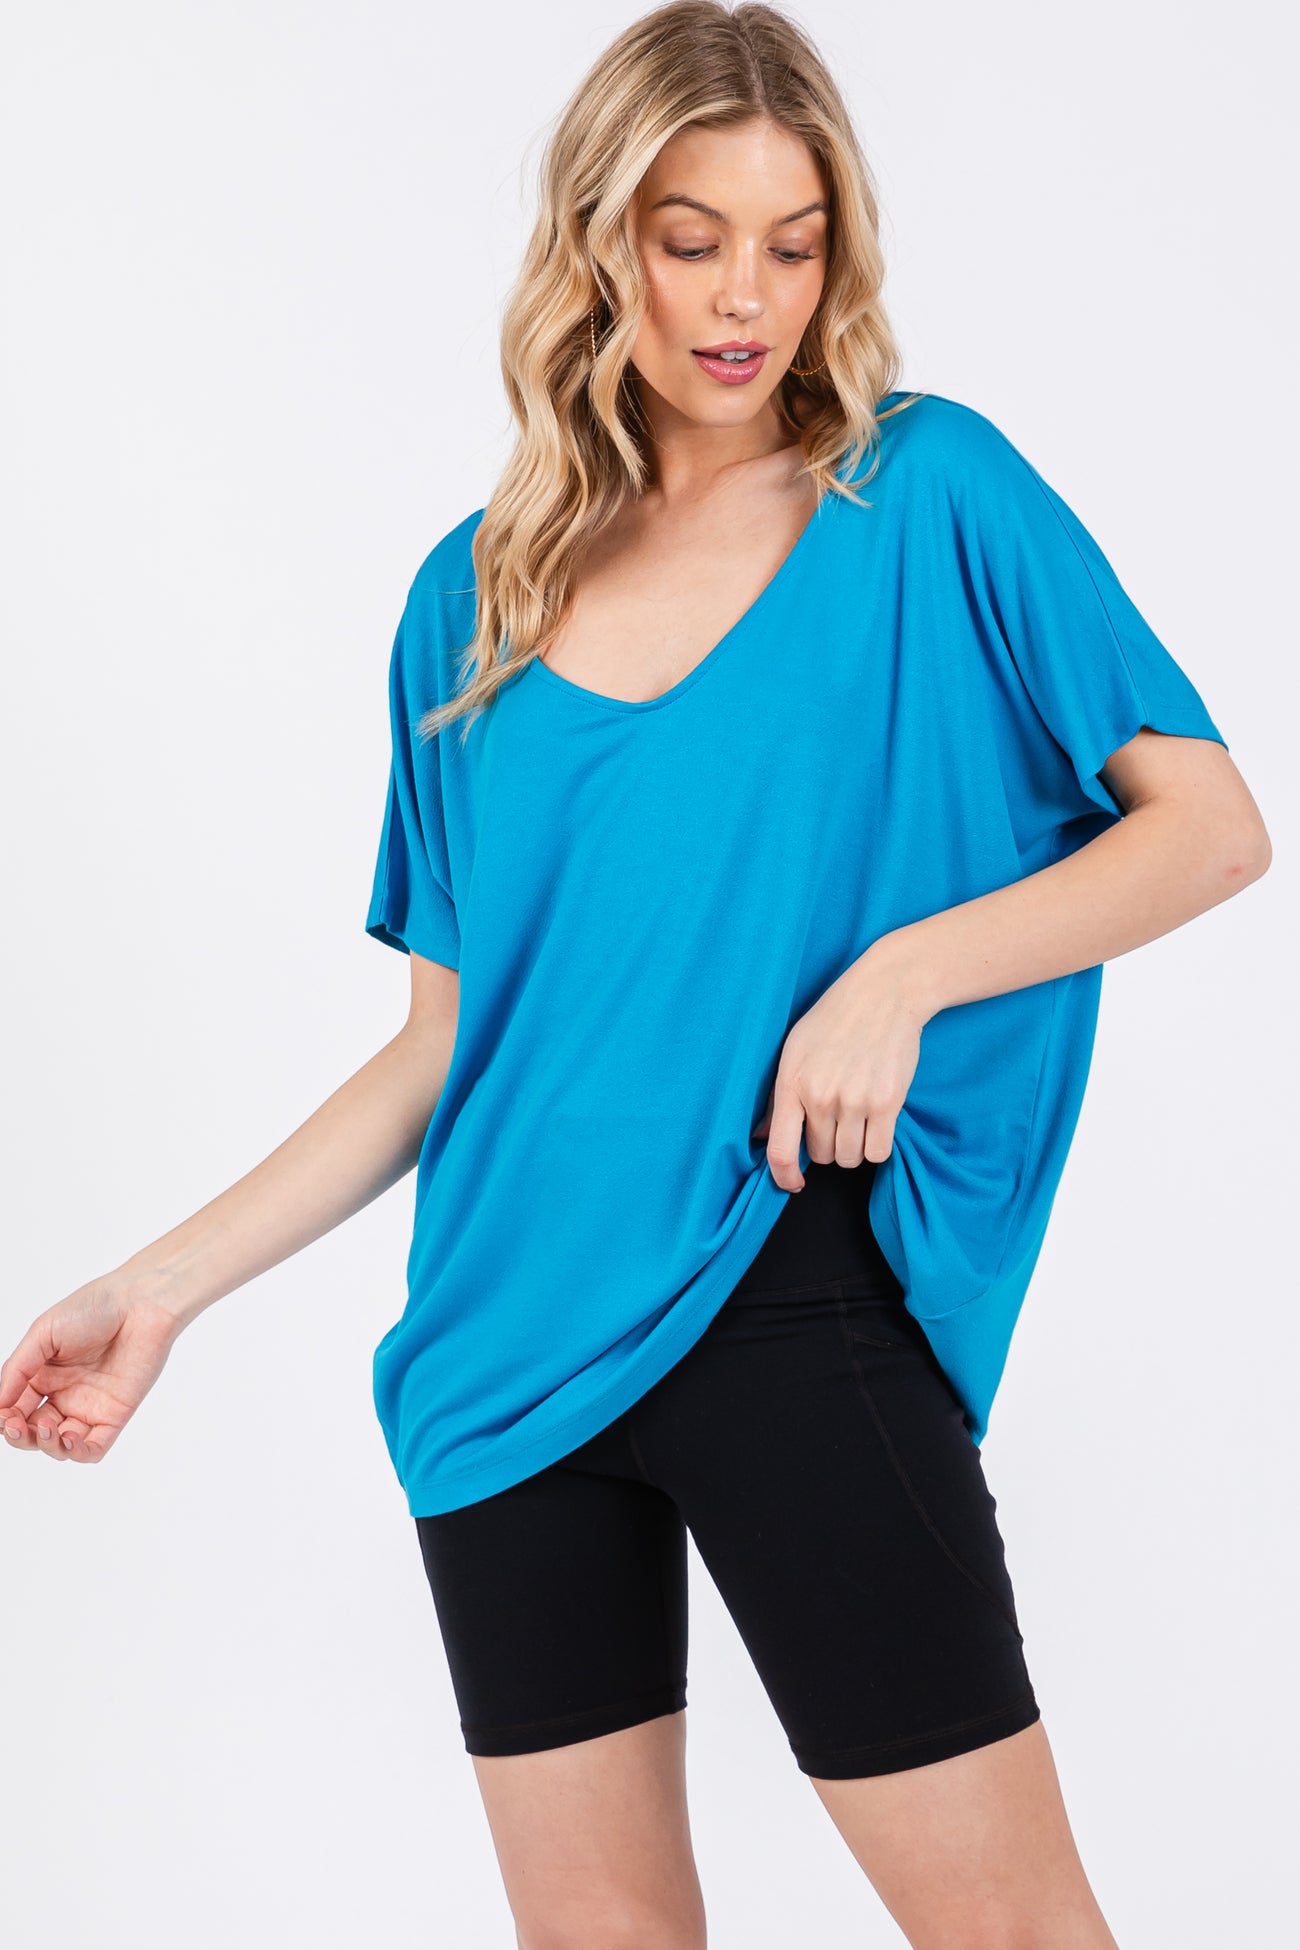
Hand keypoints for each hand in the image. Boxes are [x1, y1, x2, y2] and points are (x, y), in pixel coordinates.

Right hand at [0, 1277, 184, 1463]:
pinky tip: (68, 1439)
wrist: (142, 1302)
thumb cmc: (95, 1307)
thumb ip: (18, 1369)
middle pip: (34, 1432)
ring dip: (47, 1446)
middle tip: (17, 1426)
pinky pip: (94, 1448)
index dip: (5, 1418)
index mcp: (44, 1375)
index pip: (16, 1408)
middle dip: (20, 1436)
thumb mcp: (43, 1333)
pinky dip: (78, 1453)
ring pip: (61, 1445)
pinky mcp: (116, 1414)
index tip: (3, 1415)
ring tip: (47, 1428)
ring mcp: (90, 1406)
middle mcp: (65, 1393)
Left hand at [751, 951, 927, 1190]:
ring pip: (851, 1157)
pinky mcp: (888, 1102)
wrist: (883, 994)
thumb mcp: (793, 1050)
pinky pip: (879, 1151)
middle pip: (822, 1155)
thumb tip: (761, 1137)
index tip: (794, 1183)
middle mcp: (820, 1096)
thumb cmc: (834, 1020)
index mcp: (791, 1083)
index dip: (785, 1176)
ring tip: (859, 1116)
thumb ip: (777, 1097)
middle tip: (838, 1118)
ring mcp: (854, 1101)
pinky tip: (878, 1122)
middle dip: (829, 1145)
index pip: (780, 1149)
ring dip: (855, 1147)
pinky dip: (878, 1146)